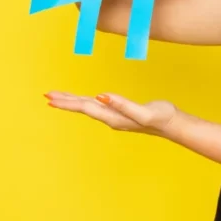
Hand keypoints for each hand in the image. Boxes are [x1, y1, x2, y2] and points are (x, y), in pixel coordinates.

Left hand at [44, 91, 179, 137]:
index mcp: (113, 117)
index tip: (51, 99)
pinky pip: (97, 105)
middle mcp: (110, 117)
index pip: (85, 107)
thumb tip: (101, 96)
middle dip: (64, 101)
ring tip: (58, 97)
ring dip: (72, 101)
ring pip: (88, 106)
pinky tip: (83, 99)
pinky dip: (85, 101)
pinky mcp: (120, 111)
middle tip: (47, 96)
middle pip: (82, 107)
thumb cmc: (161, 117)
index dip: (68, 102)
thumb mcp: (143, 112)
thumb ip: (122, 105)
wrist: (173, 124)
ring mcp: (114, 115)